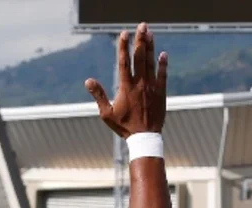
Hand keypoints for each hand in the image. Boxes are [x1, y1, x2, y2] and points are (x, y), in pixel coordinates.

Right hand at [86, 23, 167, 137]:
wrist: (145, 137)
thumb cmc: (124, 126)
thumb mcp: (107, 113)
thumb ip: (98, 95)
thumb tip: (88, 81)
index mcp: (126, 87)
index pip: (124, 61)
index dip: (124, 46)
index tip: (124, 33)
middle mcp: (140, 83)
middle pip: (140, 57)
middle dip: (140, 40)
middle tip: (142, 26)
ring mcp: (151, 87)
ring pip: (151, 63)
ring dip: (150, 47)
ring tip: (150, 33)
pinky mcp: (161, 92)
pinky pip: (163, 75)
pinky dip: (163, 64)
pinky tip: (163, 54)